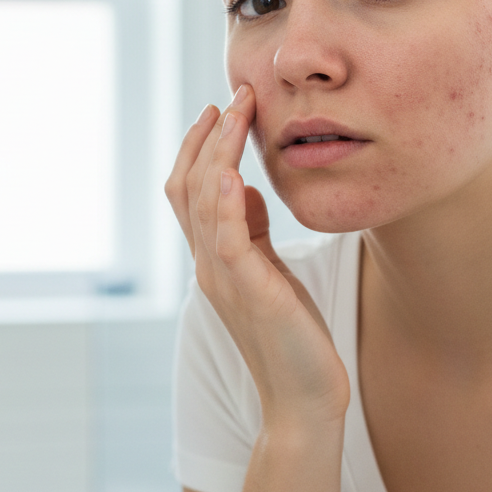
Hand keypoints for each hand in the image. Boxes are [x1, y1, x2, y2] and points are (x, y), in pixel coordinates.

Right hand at [165, 85, 349, 430]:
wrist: (302, 397)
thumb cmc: (290, 333)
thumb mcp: (269, 269)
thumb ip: (249, 230)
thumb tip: (243, 186)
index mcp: (213, 256)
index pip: (190, 189)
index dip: (200, 145)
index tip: (223, 106)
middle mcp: (208, 264)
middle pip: (188, 186)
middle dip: (209, 135)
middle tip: (234, 95)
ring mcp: (223, 279)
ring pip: (204, 203)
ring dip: (218, 152)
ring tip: (235, 112)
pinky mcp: (250, 293)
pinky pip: (228, 241)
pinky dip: (226, 204)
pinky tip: (234, 173)